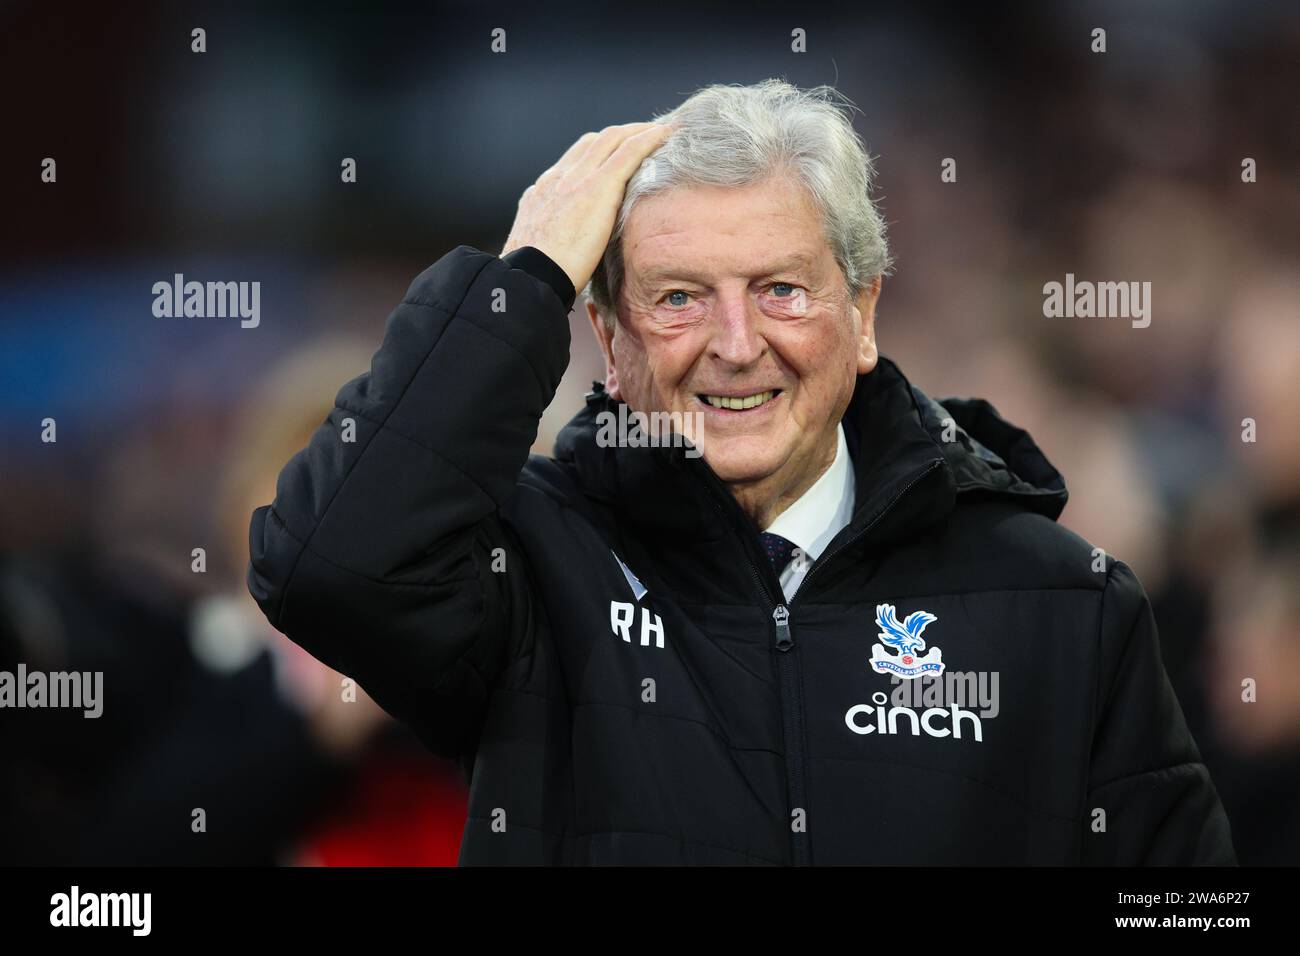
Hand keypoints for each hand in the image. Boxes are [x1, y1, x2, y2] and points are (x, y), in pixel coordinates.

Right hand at [502, 121, 674, 294]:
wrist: (529, 276)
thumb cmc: (536, 276)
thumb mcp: (540, 250)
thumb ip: (553, 239)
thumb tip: (566, 252)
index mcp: (543, 192)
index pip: (574, 160)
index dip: (598, 151)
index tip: (617, 154)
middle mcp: (559, 178)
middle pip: (594, 142)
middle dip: (621, 134)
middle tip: (645, 136)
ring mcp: (577, 179)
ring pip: (612, 139)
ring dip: (637, 132)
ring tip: (660, 132)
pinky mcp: (598, 187)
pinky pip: (628, 152)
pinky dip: (647, 139)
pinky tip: (665, 135)